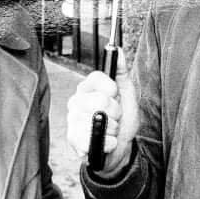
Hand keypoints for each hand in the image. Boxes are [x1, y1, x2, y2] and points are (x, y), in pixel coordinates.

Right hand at [66, 49, 138, 176]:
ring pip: (98, 120)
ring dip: (112, 129)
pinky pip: (93, 138)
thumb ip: (121, 71)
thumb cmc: (123, 120)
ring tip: (109, 131)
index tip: (117, 96)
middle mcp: (76, 102)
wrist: (122, 149)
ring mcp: (72, 120)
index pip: (97, 78)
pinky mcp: (73, 140)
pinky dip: (108, 143)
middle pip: (101, 101)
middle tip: (114, 118)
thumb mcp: (127, 93)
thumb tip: (118, 50)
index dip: (112, 89)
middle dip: (116, 113)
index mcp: (87, 88)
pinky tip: (105, 142)